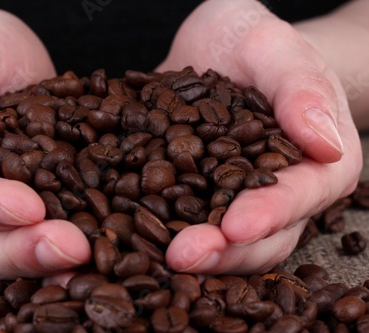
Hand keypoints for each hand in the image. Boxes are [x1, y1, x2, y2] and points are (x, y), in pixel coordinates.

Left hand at [157, 0, 361, 273]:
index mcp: (314, 163)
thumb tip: (326, 144)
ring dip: (190, 254)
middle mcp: (277, 192)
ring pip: (222, 243)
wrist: (220, 49)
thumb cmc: (256, 43)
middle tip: (182, 256)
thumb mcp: (274, 48)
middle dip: (222, 250)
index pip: (298, 196)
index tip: (236, 227)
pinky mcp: (197, 196)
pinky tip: (130, 236)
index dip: (268, 214)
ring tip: (154, 257)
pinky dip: (161, 234)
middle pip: (258, 236)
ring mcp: (234, 200)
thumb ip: (300, 89)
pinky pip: (182, 222)